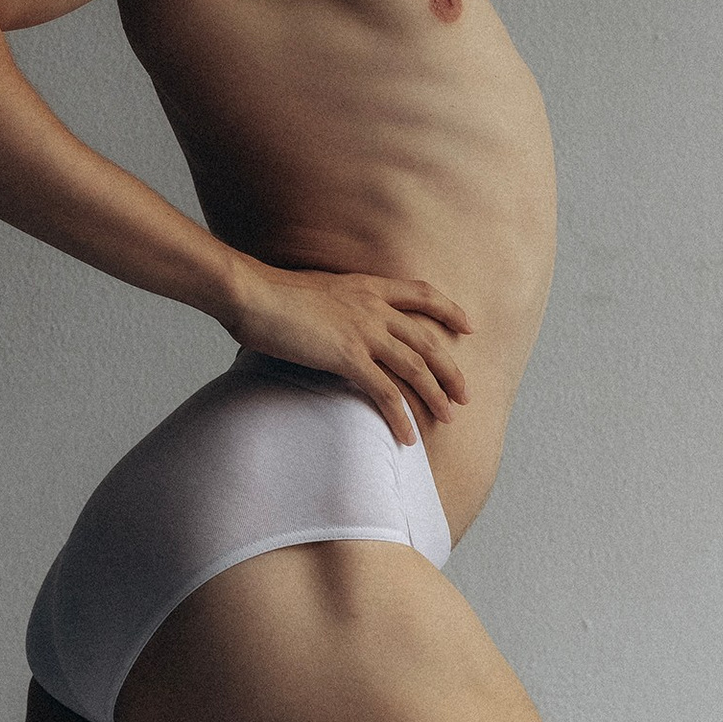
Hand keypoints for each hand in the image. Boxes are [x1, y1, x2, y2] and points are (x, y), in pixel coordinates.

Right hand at [223, 258, 471, 443]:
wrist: (253, 294)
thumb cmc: (270, 295)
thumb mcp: (315, 292)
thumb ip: (335, 308)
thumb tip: (334, 325)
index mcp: (367, 286)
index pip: (422, 293)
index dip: (449, 310)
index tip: (469, 326)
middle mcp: (373, 307)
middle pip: (428, 339)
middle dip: (450, 370)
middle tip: (465, 394)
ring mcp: (364, 331)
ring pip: (415, 367)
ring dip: (435, 395)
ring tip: (447, 417)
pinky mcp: (348, 356)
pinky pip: (386, 391)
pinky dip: (400, 416)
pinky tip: (407, 435)